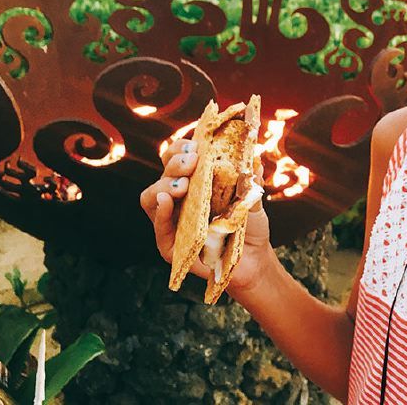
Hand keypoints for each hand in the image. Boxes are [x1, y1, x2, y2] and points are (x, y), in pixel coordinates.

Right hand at [139, 139, 274, 293]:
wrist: (254, 260)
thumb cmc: (249, 225)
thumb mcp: (253, 199)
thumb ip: (251, 180)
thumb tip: (254, 158)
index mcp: (195, 180)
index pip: (178, 157)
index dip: (182, 148)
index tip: (197, 145)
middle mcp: (179, 197)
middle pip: (165, 172)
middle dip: (176, 162)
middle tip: (192, 162)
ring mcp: (171, 219)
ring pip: (152, 196)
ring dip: (165, 185)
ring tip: (182, 184)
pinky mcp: (169, 245)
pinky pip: (158, 226)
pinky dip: (160, 212)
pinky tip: (167, 200)